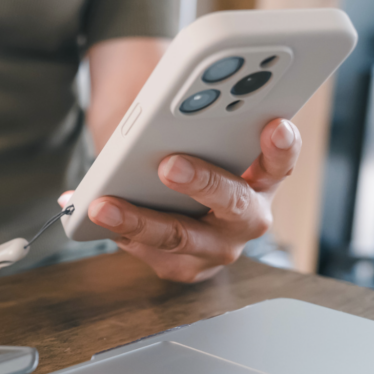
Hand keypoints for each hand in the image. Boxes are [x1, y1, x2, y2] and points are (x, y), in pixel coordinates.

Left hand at [61, 118, 300, 282]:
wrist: (192, 221)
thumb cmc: (198, 168)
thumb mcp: (204, 142)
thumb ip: (195, 124)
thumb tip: (161, 104)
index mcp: (263, 180)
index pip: (281, 160)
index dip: (280, 145)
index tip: (273, 127)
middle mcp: (248, 218)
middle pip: (233, 202)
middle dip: (201, 182)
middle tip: (169, 164)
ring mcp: (219, 249)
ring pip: (180, 236)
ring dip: (139, 219)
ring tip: (103, 204)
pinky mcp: (187, 269)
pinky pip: (151, 253)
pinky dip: (119, 233)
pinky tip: (92, 218)